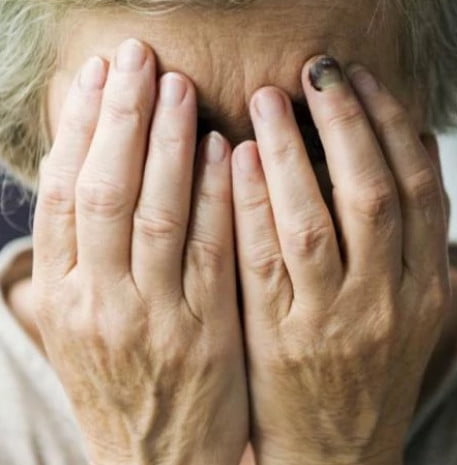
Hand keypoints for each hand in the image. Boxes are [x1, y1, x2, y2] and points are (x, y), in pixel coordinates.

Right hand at [31, 40, 247, 464]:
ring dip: (166, 145)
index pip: (65, 196)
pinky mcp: (204, 335)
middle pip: (104, 192)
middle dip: (120, 118)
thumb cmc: (127, 392)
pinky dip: (215, 199)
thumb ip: (73, 271)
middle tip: (138, 58)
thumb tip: (70, 197)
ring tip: (179, 87)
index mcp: (65, 298)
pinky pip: (210, 254)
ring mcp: (152, 320)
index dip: (79, 130)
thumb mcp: (83, 336)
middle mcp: (99, 304)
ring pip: (155, 215)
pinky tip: (226, 153)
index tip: (98, 76)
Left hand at [231, 56, 449, 464]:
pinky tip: (236, 156)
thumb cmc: (370, 372)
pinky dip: (252, 201)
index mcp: (425, 291)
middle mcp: (388, 303)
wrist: (337, 454)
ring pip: (315, 220)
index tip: (369, 83)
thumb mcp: (412, 311)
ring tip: (272, 97)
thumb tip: (417, 146)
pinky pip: (264, 259)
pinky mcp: (280, 339)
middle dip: (350, 123)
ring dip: (291, 151)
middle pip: (375, 195)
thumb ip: (413, 238)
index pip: (423, 194)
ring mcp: (333, 322)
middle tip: (323, 71)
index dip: (398, 130)